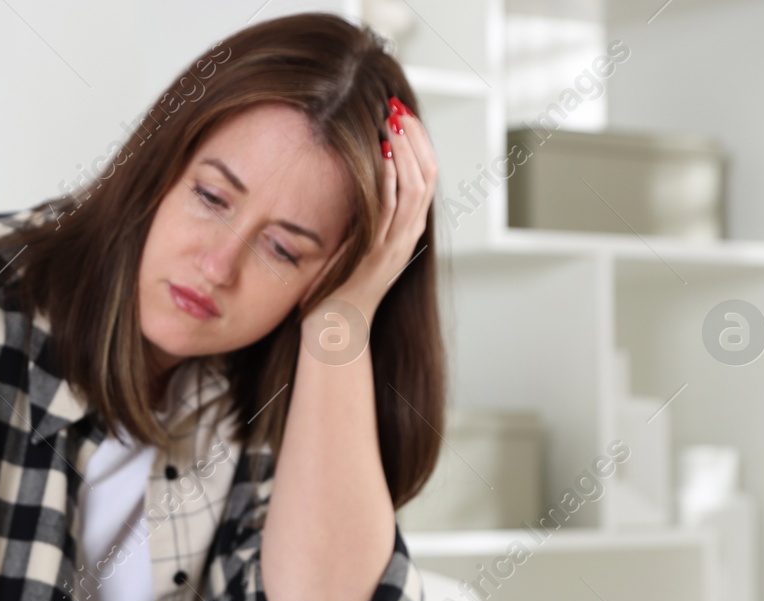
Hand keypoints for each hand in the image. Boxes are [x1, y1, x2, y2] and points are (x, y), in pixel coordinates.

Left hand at [334, 96, 437, 312]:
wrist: (335, 330)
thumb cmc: (337, 286)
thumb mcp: (356, 240)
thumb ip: (364, 211)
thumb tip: (355, 173)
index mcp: (406, 231)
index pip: (427, 177)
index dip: (420, 143)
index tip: (404, 114)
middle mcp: (407, 237)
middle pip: (428, 177)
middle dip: (416, 138)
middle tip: (399, 108)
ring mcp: (394, 248)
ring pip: (415, 191)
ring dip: (406, 152)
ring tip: (393, 122)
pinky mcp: (376, 256)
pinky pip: (390, 213)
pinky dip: (391, 181)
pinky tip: (383, 156)